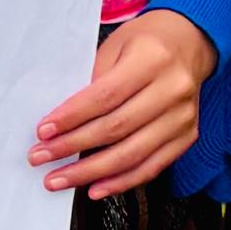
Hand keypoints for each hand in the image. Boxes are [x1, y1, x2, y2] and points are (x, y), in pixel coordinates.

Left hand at [29, 11, 213, 195]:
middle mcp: (173, 89)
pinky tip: (95, 188)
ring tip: (59, 179)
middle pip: (116, 128)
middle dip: (73, 147)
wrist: (189, 42)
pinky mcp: (187, 136)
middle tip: (41, 158)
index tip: (43, 132)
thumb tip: (63, 122)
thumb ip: (94, 81)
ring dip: (91, 172)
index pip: (105, 96)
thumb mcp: (115, 46)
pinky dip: (121, 181)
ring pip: (132, 154)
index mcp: (152, 59)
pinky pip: (152, 166)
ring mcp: (183, 117)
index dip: (72, 117)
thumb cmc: (145, 42)